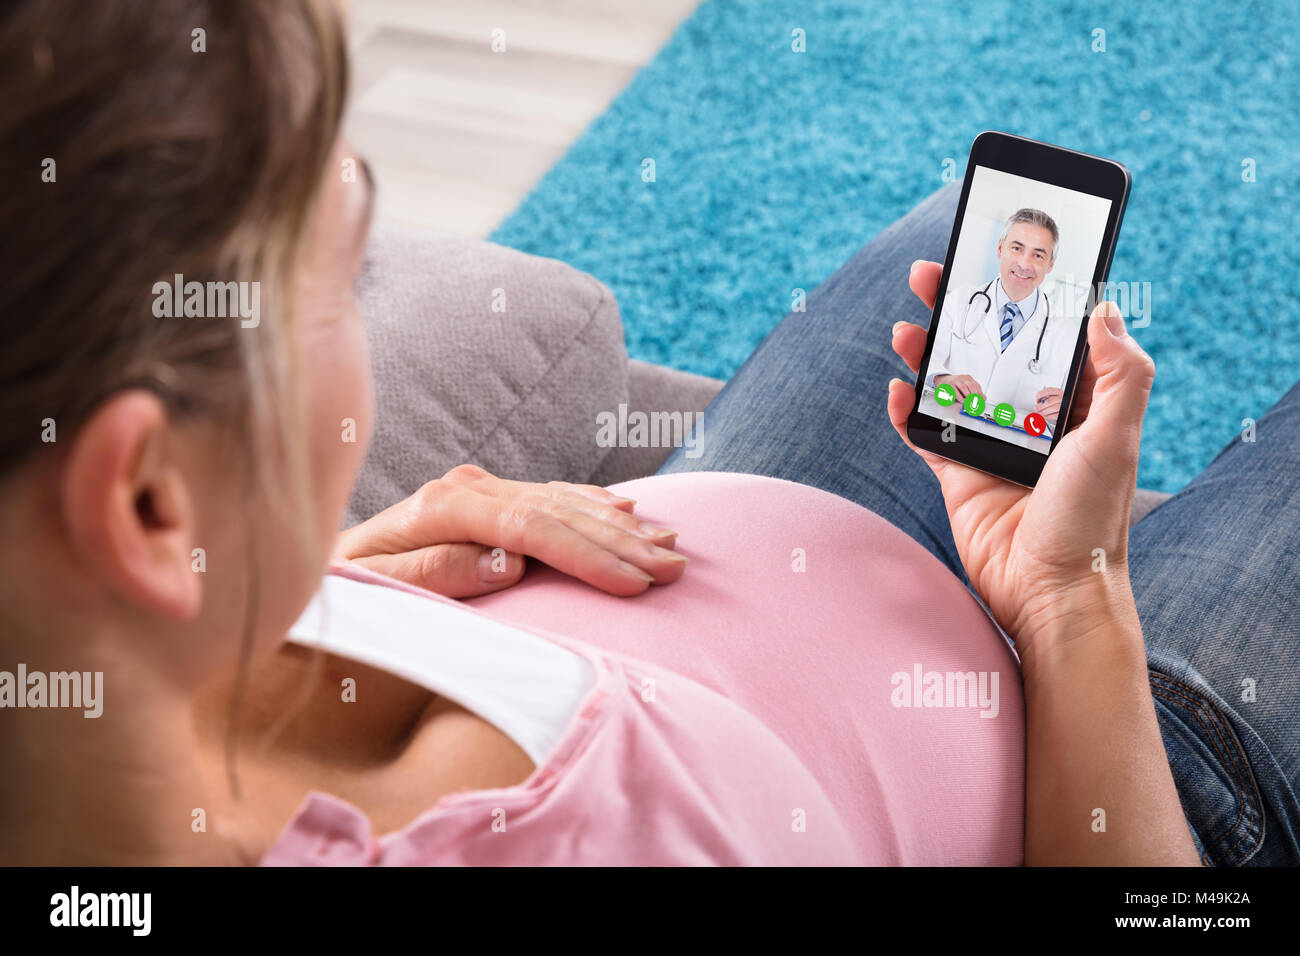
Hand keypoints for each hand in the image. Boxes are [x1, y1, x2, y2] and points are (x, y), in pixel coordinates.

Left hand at [334, 464, 687, 597]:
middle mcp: (468, 486)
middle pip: (560, 510)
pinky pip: (553, 494)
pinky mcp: (488, 494)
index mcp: (444, 506)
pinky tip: (627, 509)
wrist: (312, 559)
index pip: (532, 526)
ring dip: (621, 524)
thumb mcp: (370, 588)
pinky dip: (594, 504)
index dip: (588, 555)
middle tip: (676, 567)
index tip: (635, 583)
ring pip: (565, 499)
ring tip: (671, 544)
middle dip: (622, 541)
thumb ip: (432, 572)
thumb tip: (505, 562)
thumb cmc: (340, 586)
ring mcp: (481, 486)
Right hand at [888, 261, 1154, 657]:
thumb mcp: (1116, 438)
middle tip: (930, 275)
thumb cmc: (1092, 521)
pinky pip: (925, 434)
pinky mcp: (959, 475)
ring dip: (926, 354)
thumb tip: (1104, 309)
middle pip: (990, 348)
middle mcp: (1033, 417)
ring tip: (904, 330)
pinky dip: (907, 412)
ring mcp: (993, 444)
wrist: (1050, 594)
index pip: (1049, 332)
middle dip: (960, 310)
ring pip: (952, 383)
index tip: (998, 256)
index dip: (1024, 293)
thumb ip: (1122, 372)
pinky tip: (897, 392)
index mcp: (1078, 402)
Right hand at [933, 373, 983, 399]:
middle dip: (975, 395)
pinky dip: (960, 398)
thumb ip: (974, 390)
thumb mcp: (965, 385)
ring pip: (964, 388)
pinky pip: (956, 392)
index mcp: (968, 377)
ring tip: (969, 401)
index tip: (982, 399)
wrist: (943, 380)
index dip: (980, 392)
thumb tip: (983, 397)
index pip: (976, 384)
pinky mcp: (949, 385)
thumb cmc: (955, 384)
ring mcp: (955, 381)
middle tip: (976, 401)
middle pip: (971, 386)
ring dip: (967, 396)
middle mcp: (962, 378)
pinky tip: (962, 401)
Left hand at [1034, 387, 1063, 423]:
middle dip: (1040, 406)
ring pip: (1053, 408)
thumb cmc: (1055, 402)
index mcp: (1058, 392)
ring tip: (1039, 413)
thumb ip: (1045, 397)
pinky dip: (1048, 416)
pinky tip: (1044, 416)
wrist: (1062, 409)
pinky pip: (1055, 415)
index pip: (1050, 390)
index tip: (1037, 397)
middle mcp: (1062, 398)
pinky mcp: (1063, 413)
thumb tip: (1038, 402)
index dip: (1042, 393)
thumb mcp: (1051, 397)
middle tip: (1036, 408)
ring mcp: (1063, 406)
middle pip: (1050, 401)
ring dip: (1044, 411)